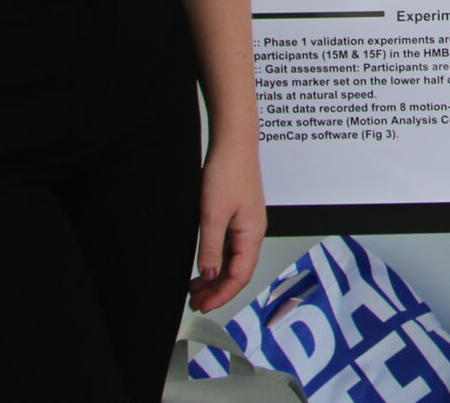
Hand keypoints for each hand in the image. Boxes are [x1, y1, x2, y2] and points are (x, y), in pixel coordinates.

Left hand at [189, 138, 266, 311]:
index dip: (222, 295)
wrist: (234, 144)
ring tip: (195, 289)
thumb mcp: (212, 215)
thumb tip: (210, 275)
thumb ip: (211, 248)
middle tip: (195, 303)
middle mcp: (253, 233)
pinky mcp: (239, 216)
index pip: (240, 276)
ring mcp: (247, 225)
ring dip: (216, 278)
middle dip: (218, 291)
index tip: (203, 306)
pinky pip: (230, 247)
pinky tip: (204, 265)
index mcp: (252, 235)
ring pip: (233, 261)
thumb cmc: (229, 172)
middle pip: (238, 272)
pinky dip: (216, 261)